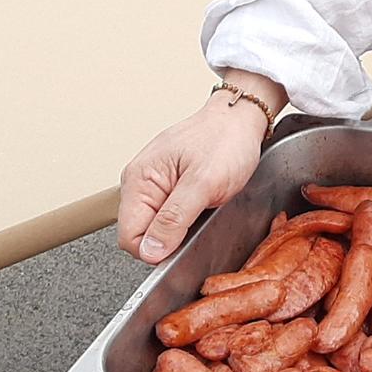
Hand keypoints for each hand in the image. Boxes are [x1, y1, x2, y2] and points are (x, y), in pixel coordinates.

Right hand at [118, 95, 270, 263]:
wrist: (242, 120)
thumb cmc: (226, 140)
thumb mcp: (204, 182)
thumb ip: (174, 219)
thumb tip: (150, 251)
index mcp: (139, 180)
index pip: (129, 237)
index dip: (155, 248)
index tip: (183, 240)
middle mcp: (139, 183)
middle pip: (141, 235)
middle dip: (170, 237)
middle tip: (198, 216)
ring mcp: (152, 185)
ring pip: (157, 228)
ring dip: (180, 228)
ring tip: (203, 207)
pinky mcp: (167, 187)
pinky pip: (169, 217)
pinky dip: (186, 219)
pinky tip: (202, 205)